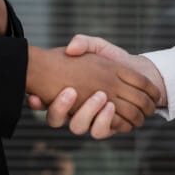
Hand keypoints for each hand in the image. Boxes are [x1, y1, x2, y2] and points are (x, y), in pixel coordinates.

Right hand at [26, 46, 159, 133]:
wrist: (139, 72)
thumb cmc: (112, 59)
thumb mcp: (97, 47)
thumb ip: (83, 43)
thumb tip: (70, 48)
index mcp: (65, 91)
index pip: (42, 100)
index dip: (35, 102)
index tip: (35, 95)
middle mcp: (74, 108)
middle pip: (56, 120)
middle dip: (60, 108)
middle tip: (72, 91)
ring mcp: (90, 119)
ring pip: (78, 128)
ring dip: (86, 114)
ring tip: (100, 98)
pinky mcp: (107, 127)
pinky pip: (101, 131)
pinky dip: (106, 121)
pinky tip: (112, 107)